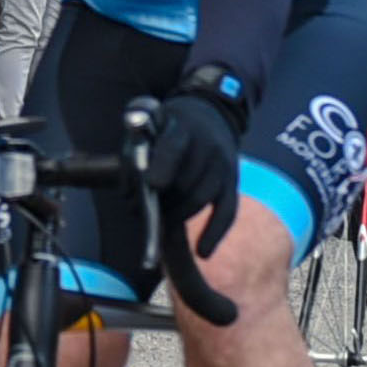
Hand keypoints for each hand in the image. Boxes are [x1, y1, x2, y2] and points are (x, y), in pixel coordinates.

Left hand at [139, 78, 249, 260]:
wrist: (210, 115)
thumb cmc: (169, 127)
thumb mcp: (149, 127)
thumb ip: (137, 155)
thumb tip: (133, 196)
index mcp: (181, 127)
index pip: (174, 147)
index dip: (164, 165)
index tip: (152, 184)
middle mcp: (208, 145)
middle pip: (187, 181)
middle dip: (163, 203)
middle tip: (143, 214)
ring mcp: (223, 165)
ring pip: (202, 199)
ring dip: (178, 217)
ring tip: (160, 224)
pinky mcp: (233, 182)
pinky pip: (228, 212)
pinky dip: (214, 233)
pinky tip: (202, 252)